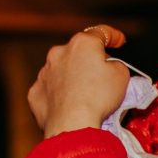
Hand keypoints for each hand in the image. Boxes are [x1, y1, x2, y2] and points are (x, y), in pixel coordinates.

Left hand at [28, 24, 129, 138]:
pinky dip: (59, 95)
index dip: (113, 36)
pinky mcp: (35, 92)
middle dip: (89, 61)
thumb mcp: (122, 76)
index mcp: (83, 44)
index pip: (101, 33)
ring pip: (62, 71)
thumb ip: (115, 65)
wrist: (72, 125)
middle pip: (79, 52)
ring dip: (73, 78)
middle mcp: (59, 52)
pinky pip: (50, 90)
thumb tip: (109, 67)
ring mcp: (44, 73)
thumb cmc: (98, 97)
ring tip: (85, 96)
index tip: (119, 41)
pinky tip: (69, 106)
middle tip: (102, 77)